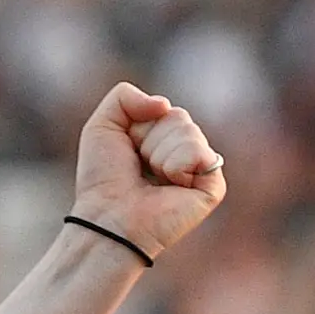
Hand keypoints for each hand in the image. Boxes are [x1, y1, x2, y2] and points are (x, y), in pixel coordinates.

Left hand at [70, 83, 225, 264]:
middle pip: (179, 117)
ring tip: (152, 179)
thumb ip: (125, 95)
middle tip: (139, 168)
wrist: (107, 218)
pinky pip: (201, 153)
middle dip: (150, 138)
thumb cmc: (102, 180)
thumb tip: (165, 104)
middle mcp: (185, 155)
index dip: (139, 126)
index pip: (166, 110)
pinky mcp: (213, 187)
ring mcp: (200, 171)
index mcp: (164, 141)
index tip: (127, 153)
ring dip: (160, 154)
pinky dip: (177, 164)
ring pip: (190, 132)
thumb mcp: (102, 125)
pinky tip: (169, 185)